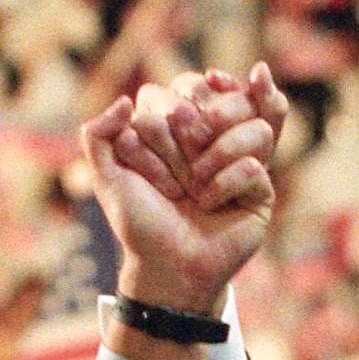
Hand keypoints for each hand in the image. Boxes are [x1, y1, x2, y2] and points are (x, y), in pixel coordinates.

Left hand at [81, 64, 289, 315]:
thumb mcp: (107, 178)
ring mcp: (239, 158)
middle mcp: (210, 137)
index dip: (157, 125)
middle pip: (215, 101)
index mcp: (176, 127)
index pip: (178, 91)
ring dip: (212, 157)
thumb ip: (97, 134)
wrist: (169, 268)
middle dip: (182, 142)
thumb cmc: (140, 223)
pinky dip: (225, 185)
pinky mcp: (261, 186)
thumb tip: (125, 100)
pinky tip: (212, 205)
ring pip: (246, 122)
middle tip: (171, 178)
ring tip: (195, 190)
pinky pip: (253, 163)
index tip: (139, 155)